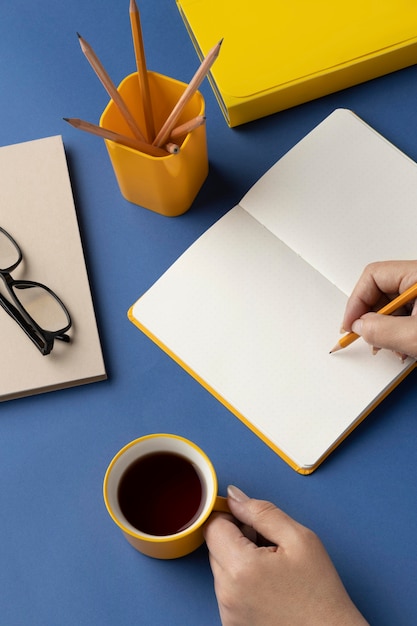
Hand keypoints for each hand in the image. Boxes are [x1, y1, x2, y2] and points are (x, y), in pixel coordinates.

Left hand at [204, 486, 367, 625]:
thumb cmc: (320, 593)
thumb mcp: (300, 539)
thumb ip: (262, 512)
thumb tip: (234, 497)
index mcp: (241, 567)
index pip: (213, 526)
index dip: (232, 516)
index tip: (251, 520)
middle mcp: (226, 593)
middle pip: (215, 547)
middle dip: (237, 538)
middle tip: (269, 545)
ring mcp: (227, 612)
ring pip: (220, 568)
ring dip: (239, 560)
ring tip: (272, 568)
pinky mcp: (231, 624)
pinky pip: (226, 591)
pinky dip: (241, 582)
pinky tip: (268, 586)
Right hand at [342, 261, 416, 358]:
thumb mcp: (415, 335)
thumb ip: (382, 329)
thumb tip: (360, 325)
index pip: (374, 276)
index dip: (357, 301)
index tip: (350, 323)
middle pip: (381, 291)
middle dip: (370, 317)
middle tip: (364, 335)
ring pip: (393, 306)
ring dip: (384, 328)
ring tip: (387, 346)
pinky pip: (406, 315)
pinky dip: (398, 332)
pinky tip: (401, 347)